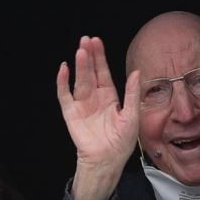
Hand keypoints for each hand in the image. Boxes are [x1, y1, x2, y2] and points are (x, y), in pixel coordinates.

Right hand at [56, 36, 139, 199]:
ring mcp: (81, 104)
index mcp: (109, 97)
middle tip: (86, 40)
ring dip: (79, 66)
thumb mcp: (132, 116)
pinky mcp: (70, 113)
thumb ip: (132, 94)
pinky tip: (64, 69)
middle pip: (90, 72)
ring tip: (80, 51)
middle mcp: (94, 97)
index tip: (97, 42)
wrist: (107, 160)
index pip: (103, 72)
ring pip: (79, 80)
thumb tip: (136, 72)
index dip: (100, 57)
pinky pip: (64, 95)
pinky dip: (62, 82)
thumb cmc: (121, 142)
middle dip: (88, 56)